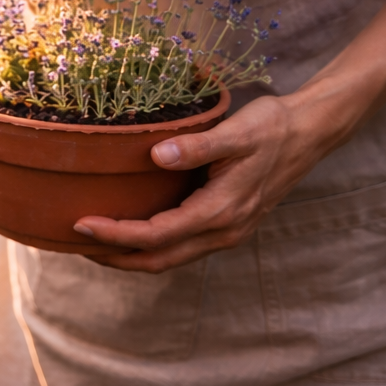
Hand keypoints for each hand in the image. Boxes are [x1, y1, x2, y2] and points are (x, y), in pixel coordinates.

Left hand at [74, 94, 335, 272]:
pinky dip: (152, 245)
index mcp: (221, 211)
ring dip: (132, 255)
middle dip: (116, 256)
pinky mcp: (229, 223)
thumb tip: (157, 156)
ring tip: (94, 242)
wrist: (311, 132)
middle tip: (74, 243)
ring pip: (171, 257)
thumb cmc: (272, 127)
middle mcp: (224, 230)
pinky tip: (132, 228)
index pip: (156, 235)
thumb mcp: (236, 131)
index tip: (80, 223)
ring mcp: (228, 231)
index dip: (116, 234)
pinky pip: (183, 245)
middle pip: (159, 259)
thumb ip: (198, 146)